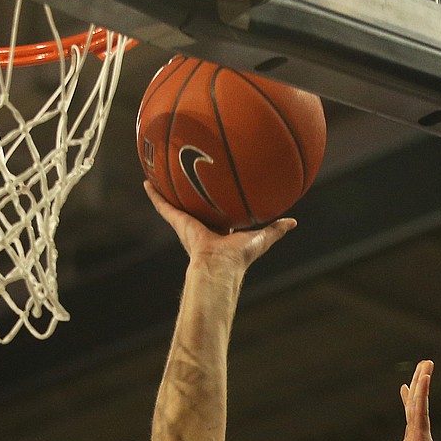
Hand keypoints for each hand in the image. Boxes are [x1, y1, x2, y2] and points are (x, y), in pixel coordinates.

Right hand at [144, 182, 294, 273]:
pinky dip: (154, 195)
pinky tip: (147, 181)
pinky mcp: (178, 222)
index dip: (216, 202)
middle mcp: (201, 225)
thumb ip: (276, 229)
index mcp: (219, 229)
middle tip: (186, 176)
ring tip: (159, 175)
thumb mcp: (261, 236)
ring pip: (175, 203)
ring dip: (167, 191)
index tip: (215, 192)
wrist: (219, 266)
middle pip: (194, 205)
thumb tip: (294, 222)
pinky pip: (164, 206)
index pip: (217, 213)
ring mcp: (188, 223)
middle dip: (190, 194)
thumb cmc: (240, 257)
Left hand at [368, 359, 438, 440]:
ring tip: (427, 362)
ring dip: (423, 382)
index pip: (408, 420)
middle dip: (419, 385)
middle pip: (416, 406)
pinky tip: (424, 377)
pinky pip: (421, 411)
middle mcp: (417, 440)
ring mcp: (420, 438)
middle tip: (424, 365)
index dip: (407, 402)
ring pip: (420, 404)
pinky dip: (422, 394)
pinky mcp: (421, 438)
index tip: (404, 387)